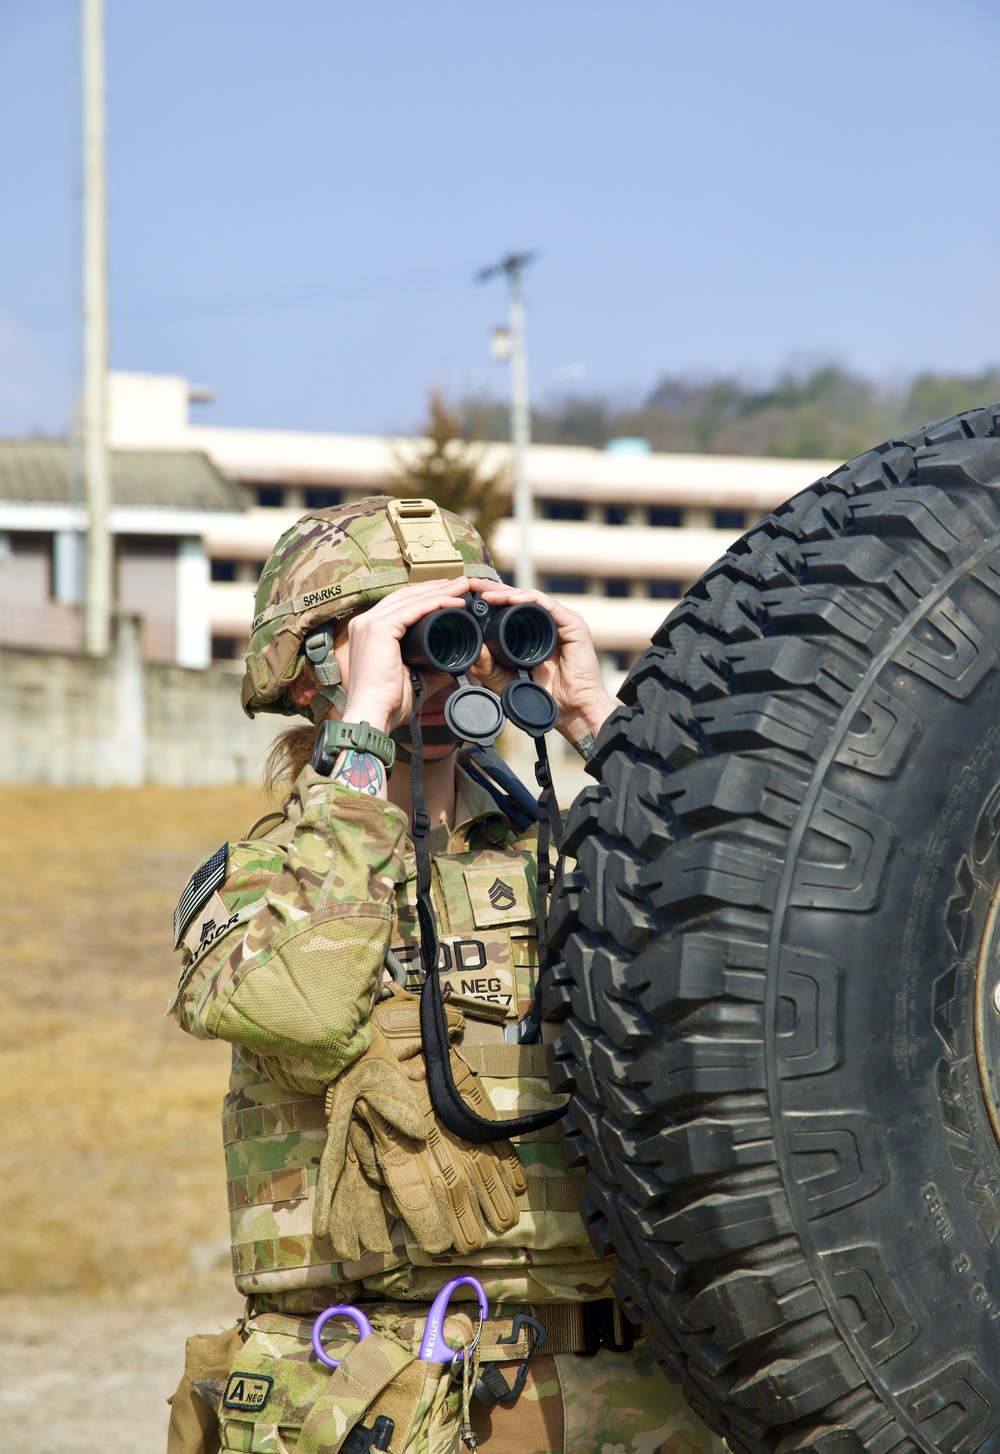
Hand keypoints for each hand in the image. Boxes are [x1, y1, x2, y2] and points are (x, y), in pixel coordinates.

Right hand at [338, 576, 476, 731]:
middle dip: (436, 587)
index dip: (427, 595)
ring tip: (463, 587)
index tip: (451, 593)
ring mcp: (369, 623)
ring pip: (411, 598)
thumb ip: (435, 664)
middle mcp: (365, 621)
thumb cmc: (390, 701)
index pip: (402, 604)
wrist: (374, 714)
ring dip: (440, 590)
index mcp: (369, 630)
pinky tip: (455, 601)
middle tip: (462, 584)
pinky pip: (413, 609)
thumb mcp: (416, 676)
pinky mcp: (378, 628)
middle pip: (406, 595)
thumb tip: (459, 660)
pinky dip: (436, 603)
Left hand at [467, 584, 614, 747]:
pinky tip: (510, 599)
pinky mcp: (573, 625)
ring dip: (506, 593)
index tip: (467, 596)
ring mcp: (562, 621)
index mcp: (534, 632)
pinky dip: (527, 599)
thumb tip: (474, 649)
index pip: (509, 608)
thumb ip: (488, 668)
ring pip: (531, 598)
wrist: (571, 711)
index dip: (489, 599)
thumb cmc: (544, 696)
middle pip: (518, 599)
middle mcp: (548, 623)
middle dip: (494, 590)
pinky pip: (547, 605)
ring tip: (485, 594)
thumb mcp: (506, 681)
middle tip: (472, 585)